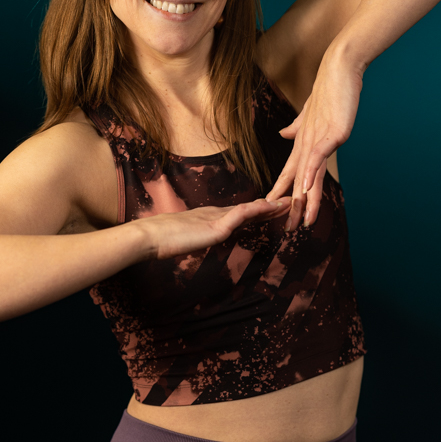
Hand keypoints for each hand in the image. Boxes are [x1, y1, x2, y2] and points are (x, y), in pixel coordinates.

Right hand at [143, 196, 290, 260]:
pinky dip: (257, 210)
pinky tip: (269, 207)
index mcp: (209, 218)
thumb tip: (197, 240)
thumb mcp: (184, 239)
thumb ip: (194, 237)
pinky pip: (241, 214)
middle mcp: (216, 214)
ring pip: (249, 210)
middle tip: (289, 201)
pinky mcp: (216, 224)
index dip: (257, 211)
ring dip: (270, 206)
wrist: (151, 236)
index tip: (272, 209)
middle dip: (269, 207)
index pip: (239, 214)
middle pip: (249, 209)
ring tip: (289, 203)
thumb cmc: (162, 239)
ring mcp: (217, 218)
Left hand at [265, 50, 363, 230]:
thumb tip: (285, 133)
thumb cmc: (329, 89)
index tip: (273, 208)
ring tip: (302, 219)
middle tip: (288, 228)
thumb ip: (297, 126)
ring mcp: (319, 139)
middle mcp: (307, 143)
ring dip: (305, 199)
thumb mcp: (310, 112)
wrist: (339, 68)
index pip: (290, 171)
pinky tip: (306, 190)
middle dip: (294, 205)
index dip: (282, 190)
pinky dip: (312, 175)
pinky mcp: (332, 134)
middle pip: (298, 180)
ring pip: (308, 175)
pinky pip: (319, 158)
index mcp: (304, 141)